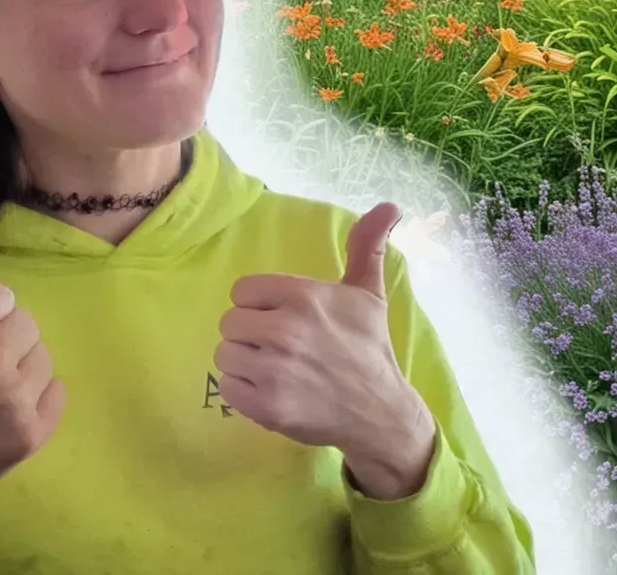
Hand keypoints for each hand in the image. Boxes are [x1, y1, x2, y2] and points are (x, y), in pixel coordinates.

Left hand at [214, 203, 436, 499]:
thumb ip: (366, 245)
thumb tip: (391, 204)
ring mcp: (274, 370)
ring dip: (244, 362)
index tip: (280, 316)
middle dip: (250, 333)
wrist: (379, 412)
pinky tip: (269, 389)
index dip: (259, 303)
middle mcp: (286, 329)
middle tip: (278, 345)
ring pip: (225, 354)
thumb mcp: (369, 293)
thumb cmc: (368, 348)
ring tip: (272, 367)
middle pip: (230, 321)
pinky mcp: (266, 407)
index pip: (243, 290)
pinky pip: (227, 387)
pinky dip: (243, 391)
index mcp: (304, 296)